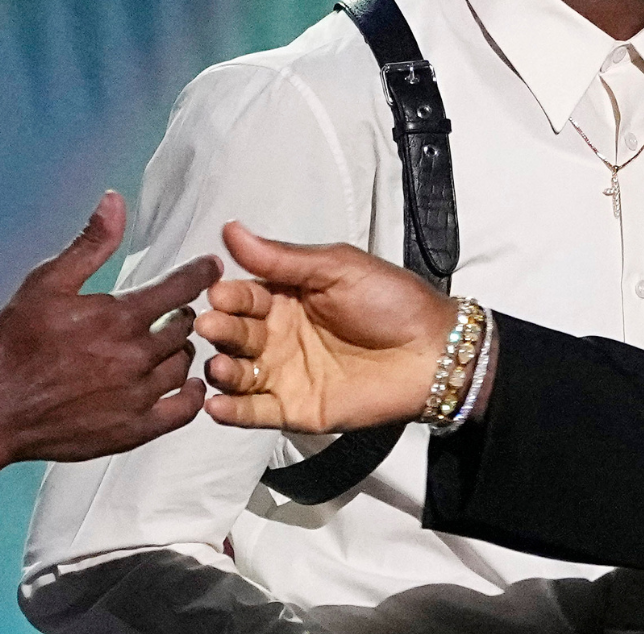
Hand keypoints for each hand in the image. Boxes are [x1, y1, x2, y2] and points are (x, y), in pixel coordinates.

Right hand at [0, 191, 222, 474]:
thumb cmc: (12, 345)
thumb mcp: (45, 284)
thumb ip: (90, 244)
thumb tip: (115, 200)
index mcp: (118, 317)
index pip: (182, 287)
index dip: (201, 272)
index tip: (211, 266)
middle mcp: (135, 357)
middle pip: (185, 327)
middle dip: (184, 314)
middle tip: (175, 311)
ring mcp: (136, 396)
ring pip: (184, 365)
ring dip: (183, 351)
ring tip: (171, 345)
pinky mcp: (133, 430)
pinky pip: (182, 410)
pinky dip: (191, 395)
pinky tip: (187, 383)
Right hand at [195, 222, 458, 432]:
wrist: (434, 351)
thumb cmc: (393, 301)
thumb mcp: (338, 268)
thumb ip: (283, 258)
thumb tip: (230, 229)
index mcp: (287, 297)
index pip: (244, 295)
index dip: (228, 295)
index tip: (216, 292)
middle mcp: (278, 336)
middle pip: (235, 333)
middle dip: (220, 330)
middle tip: (209, 326)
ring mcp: (283, 374)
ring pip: (237, 373)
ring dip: (222, 370)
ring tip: (219, 365)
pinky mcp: (294, 409)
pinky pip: (254, 413)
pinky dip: (231, 410)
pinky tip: (217, 404)